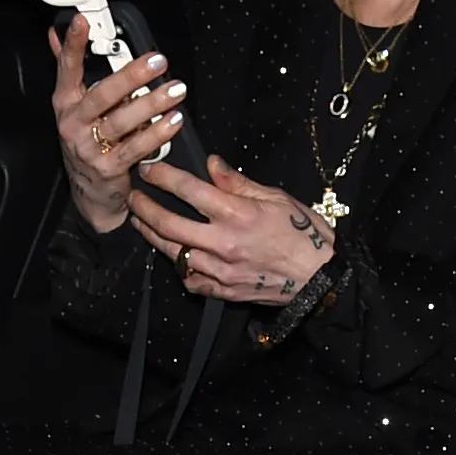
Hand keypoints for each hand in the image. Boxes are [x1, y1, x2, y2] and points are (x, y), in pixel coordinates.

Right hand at [49, 14, 188, 232]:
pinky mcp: (108, 168)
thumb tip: (55, 34)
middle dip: (131, 76)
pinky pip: (136, 148)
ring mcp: (89, 147)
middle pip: (102, 95)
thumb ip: (70, 69)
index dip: (73, 45)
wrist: (90, 193)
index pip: (67, 69)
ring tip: (175, 90)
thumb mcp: (75, 106)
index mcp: (66, 103)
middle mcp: (73, 124)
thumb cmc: (87, 141)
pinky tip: (173, 120)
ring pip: (122, 121)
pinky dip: (157, 133)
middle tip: (158, 61)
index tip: (82, 22)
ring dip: (152, 103)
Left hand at [128, 155, 333, 304]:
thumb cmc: (303, 233)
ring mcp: (221, 270)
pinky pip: (190, 280)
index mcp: (237, 214)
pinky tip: (173, 256)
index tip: (149, 169)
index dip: (163, 176)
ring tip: (141, 223)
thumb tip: (212, 164)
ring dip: (152, 236)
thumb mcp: (275, 197)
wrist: (321, 278)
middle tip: (134, 197)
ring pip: (173, 254)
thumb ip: (237, 182)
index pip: (189, 190)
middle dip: (145, 208)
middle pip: (169, 224)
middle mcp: (223, 243)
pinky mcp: (223, 291)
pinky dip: (178, 267)